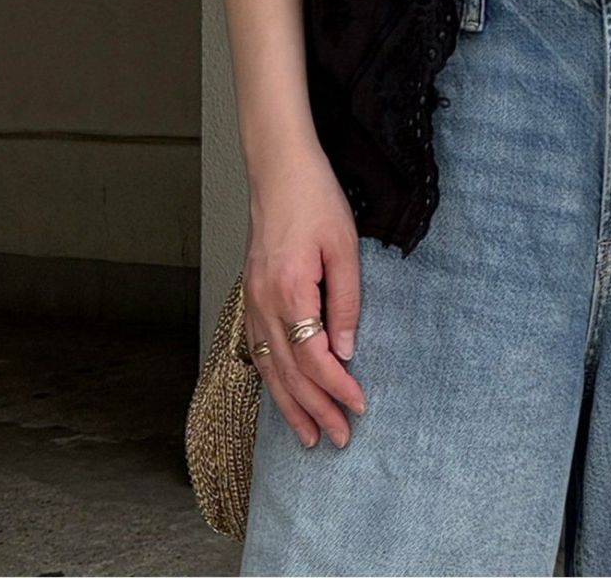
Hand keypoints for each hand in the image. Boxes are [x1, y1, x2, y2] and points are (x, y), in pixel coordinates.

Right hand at [242, 147, 366, 447]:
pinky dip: (272, 379)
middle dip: (315, 411)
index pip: (314, 359)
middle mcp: (264, 304)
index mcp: (290, 292)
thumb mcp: (344, 247)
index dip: (337, 388)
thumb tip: (346, 352)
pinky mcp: (250, 295)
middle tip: (338, 439)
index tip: (359, 407)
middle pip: (289, 374)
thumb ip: (346, 302)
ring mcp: (252, 301)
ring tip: (309, 435)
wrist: (279, 171)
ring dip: (289, 405)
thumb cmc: (315, 201)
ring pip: (269, 368)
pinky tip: (282, 395)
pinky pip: (259, 350)